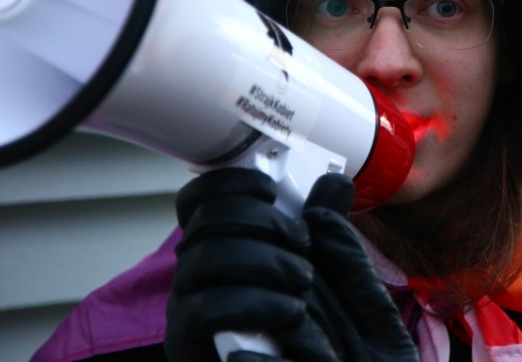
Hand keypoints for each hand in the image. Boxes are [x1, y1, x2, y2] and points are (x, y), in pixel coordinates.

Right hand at [165, 168, 336, 361]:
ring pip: (205, 258)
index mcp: (216, 245)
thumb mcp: (323, 269)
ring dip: (264, 260)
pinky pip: (207, 308)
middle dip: (260, 219)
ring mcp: (186, 303)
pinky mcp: (188, 339)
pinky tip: (290, 310)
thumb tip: (335, 182)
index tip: (268, 188)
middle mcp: (193, 270)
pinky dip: (256, 302)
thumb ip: (325, 227)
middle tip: (303, 240)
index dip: (226, 183)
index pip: (198, 200)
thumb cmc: (308, 324)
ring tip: (304, 279)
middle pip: (205, 220)